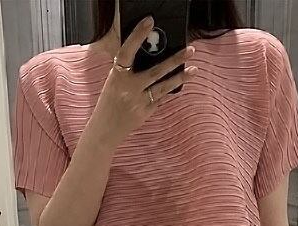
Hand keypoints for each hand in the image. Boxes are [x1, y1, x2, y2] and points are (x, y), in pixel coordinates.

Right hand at [86, 18, 196, 151]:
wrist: (104, 131)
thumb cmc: (108, 103)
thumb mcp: (113, 82)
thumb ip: (127, 70)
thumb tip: (146, 54)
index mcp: (116, 76)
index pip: (128, 51)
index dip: (137, 35)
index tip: (149, 22)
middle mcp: (128, 88)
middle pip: (155, 71)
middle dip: (174, 60)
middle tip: (189, 50)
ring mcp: (138, 102)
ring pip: (163, 87)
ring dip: (179, 77)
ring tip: (193, 69)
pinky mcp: (145, 113)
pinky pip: (160, 98)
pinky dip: (170, 90)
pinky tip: (180, 83)